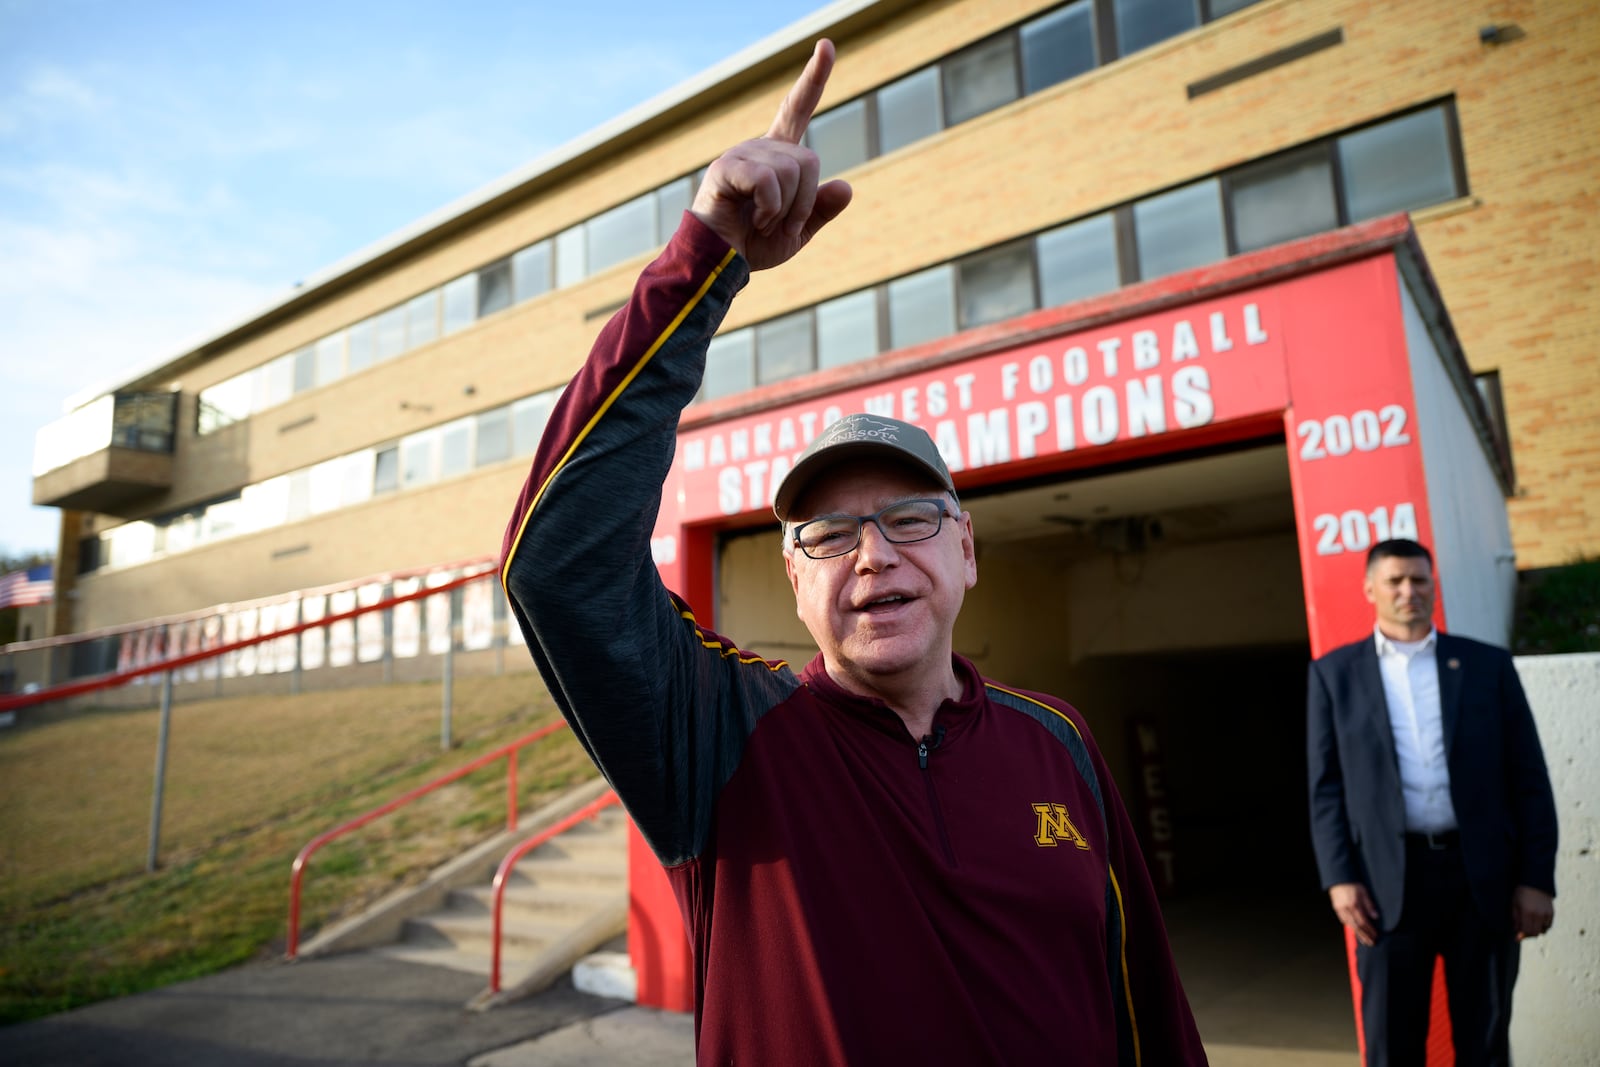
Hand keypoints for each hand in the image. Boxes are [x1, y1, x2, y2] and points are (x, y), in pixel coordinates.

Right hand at [690, 39, 852, 270]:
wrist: (722, 263)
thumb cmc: (754, 245)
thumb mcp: (798, 231)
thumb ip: (821, 210)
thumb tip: (845, 187)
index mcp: (778, 155)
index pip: (798, 108)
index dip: (815, 77)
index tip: (826, 44)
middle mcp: (760, 147)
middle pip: (810, 161)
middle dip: (805, 202)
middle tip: (781, 224)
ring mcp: (742, 154)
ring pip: (793, 173)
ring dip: (787, 210)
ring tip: (763, 223)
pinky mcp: (727, 168)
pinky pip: (770, 182)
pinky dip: (770, 210)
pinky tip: (753, 220)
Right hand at [1329, 882, 1379, 946]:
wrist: (1339, 878)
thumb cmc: (1352, 883)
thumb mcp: (1364, 892)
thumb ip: (1369, 905)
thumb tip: (1375, 917)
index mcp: (1354, 905)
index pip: (1363, 922)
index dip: (1370, 930)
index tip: (1375, 936)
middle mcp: (1347, 909)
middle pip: (1357, 927)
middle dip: (1364, 936)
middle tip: (1371, 943)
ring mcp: (1340, 910)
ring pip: (1350, 925)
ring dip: (1358, 934)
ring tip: (1364, 941)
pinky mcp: (1337, 909)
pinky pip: (1344, 921)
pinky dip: (1350, 927)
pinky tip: (1354, 931)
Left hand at [1512, 885, 1553, 940]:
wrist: (1535, 882)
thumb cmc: (1521, 893)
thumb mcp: (1514, 905)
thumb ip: (1516, 920)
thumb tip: (1517, 933)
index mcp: (1527, 912)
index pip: (1527, 931)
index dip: (1522, 936)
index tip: (1517, 937)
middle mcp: (1538, 914)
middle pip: (1535, 933)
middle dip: (1528, 935)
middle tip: (1523, 932)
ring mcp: (1546, 914)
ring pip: (1542, 931)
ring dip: (1536, 930)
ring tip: (1529, 924)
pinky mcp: (1552, 913)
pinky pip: (1548, 926)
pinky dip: (1542, 926)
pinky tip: (1536, 921)